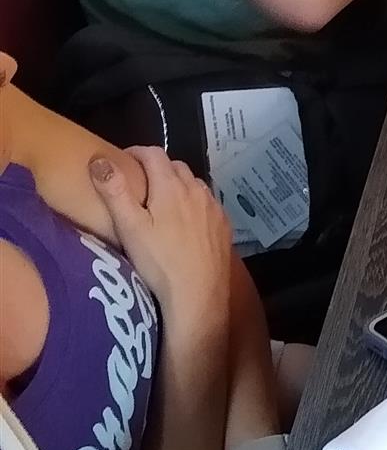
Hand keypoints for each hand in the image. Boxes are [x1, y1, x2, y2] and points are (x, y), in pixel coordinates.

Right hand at [88, 147, 229, 348]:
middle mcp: (197, 190)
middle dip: (156, 168)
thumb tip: (100, 160)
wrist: (197, 296)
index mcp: (172, 186)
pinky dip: (193, 202)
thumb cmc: (159, 262)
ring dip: (176, 184)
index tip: (122, 162)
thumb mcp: (130, 227)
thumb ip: (115, 191)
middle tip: (138, 184)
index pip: (154, 153)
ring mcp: (214, 208)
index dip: (136, 153)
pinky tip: (184, 221)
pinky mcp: (224, 225)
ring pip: (193, 184)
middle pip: (175, 167)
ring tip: (159, 202)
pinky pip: (206, 203)